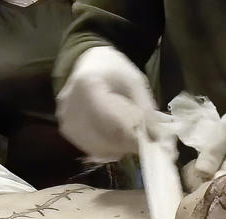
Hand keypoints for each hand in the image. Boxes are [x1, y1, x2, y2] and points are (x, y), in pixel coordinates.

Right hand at [56, 46, 156, 161]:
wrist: (90, 63)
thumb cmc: (115, 69)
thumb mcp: (136, 83)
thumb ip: (147, 110)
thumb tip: (160, 141)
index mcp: (88, 87)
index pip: (114, 123)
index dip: (136, 138)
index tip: (155, 144)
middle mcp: (71, 106)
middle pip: (106, 139)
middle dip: (130, 145)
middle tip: (146, 141)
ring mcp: (66, 119)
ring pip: (99, 148)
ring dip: (120, 148)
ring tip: (130, 135)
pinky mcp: (66, 130)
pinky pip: (91, 148)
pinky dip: (108, 148)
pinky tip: (116, 137)